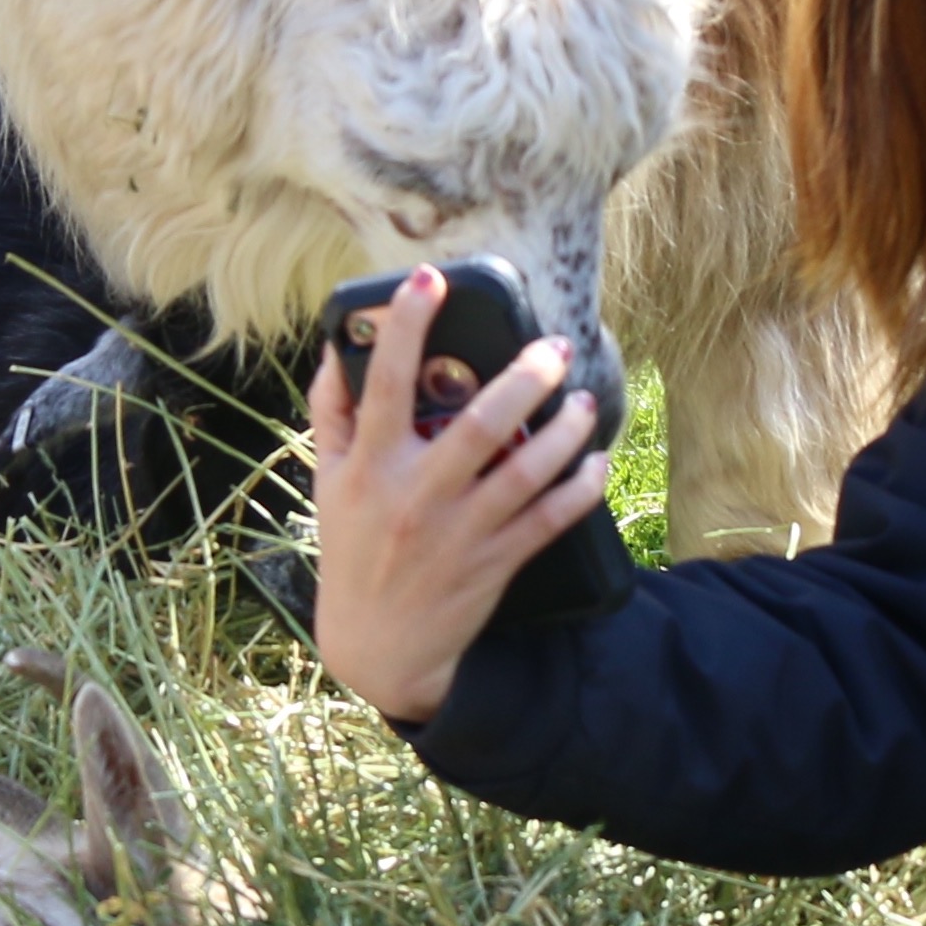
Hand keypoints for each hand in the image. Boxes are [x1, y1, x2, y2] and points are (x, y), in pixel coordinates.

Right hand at [304, 265, 609, 724]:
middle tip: (556, 347)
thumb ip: (332, 414)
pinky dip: (579, 489)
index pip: (385, 385)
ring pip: (525, 471)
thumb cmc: (352, 549)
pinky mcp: (495, 563)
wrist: (376, 645)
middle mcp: (416, 495)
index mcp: (370, 467)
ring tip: (584, 401)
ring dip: (564, 431)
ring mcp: (460, 531)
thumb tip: (336, 347)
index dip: (407, 327)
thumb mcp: (328, 482)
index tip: (429, 279)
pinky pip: (548, 519)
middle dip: (524, 378)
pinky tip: (596, 462)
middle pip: (479, 424)